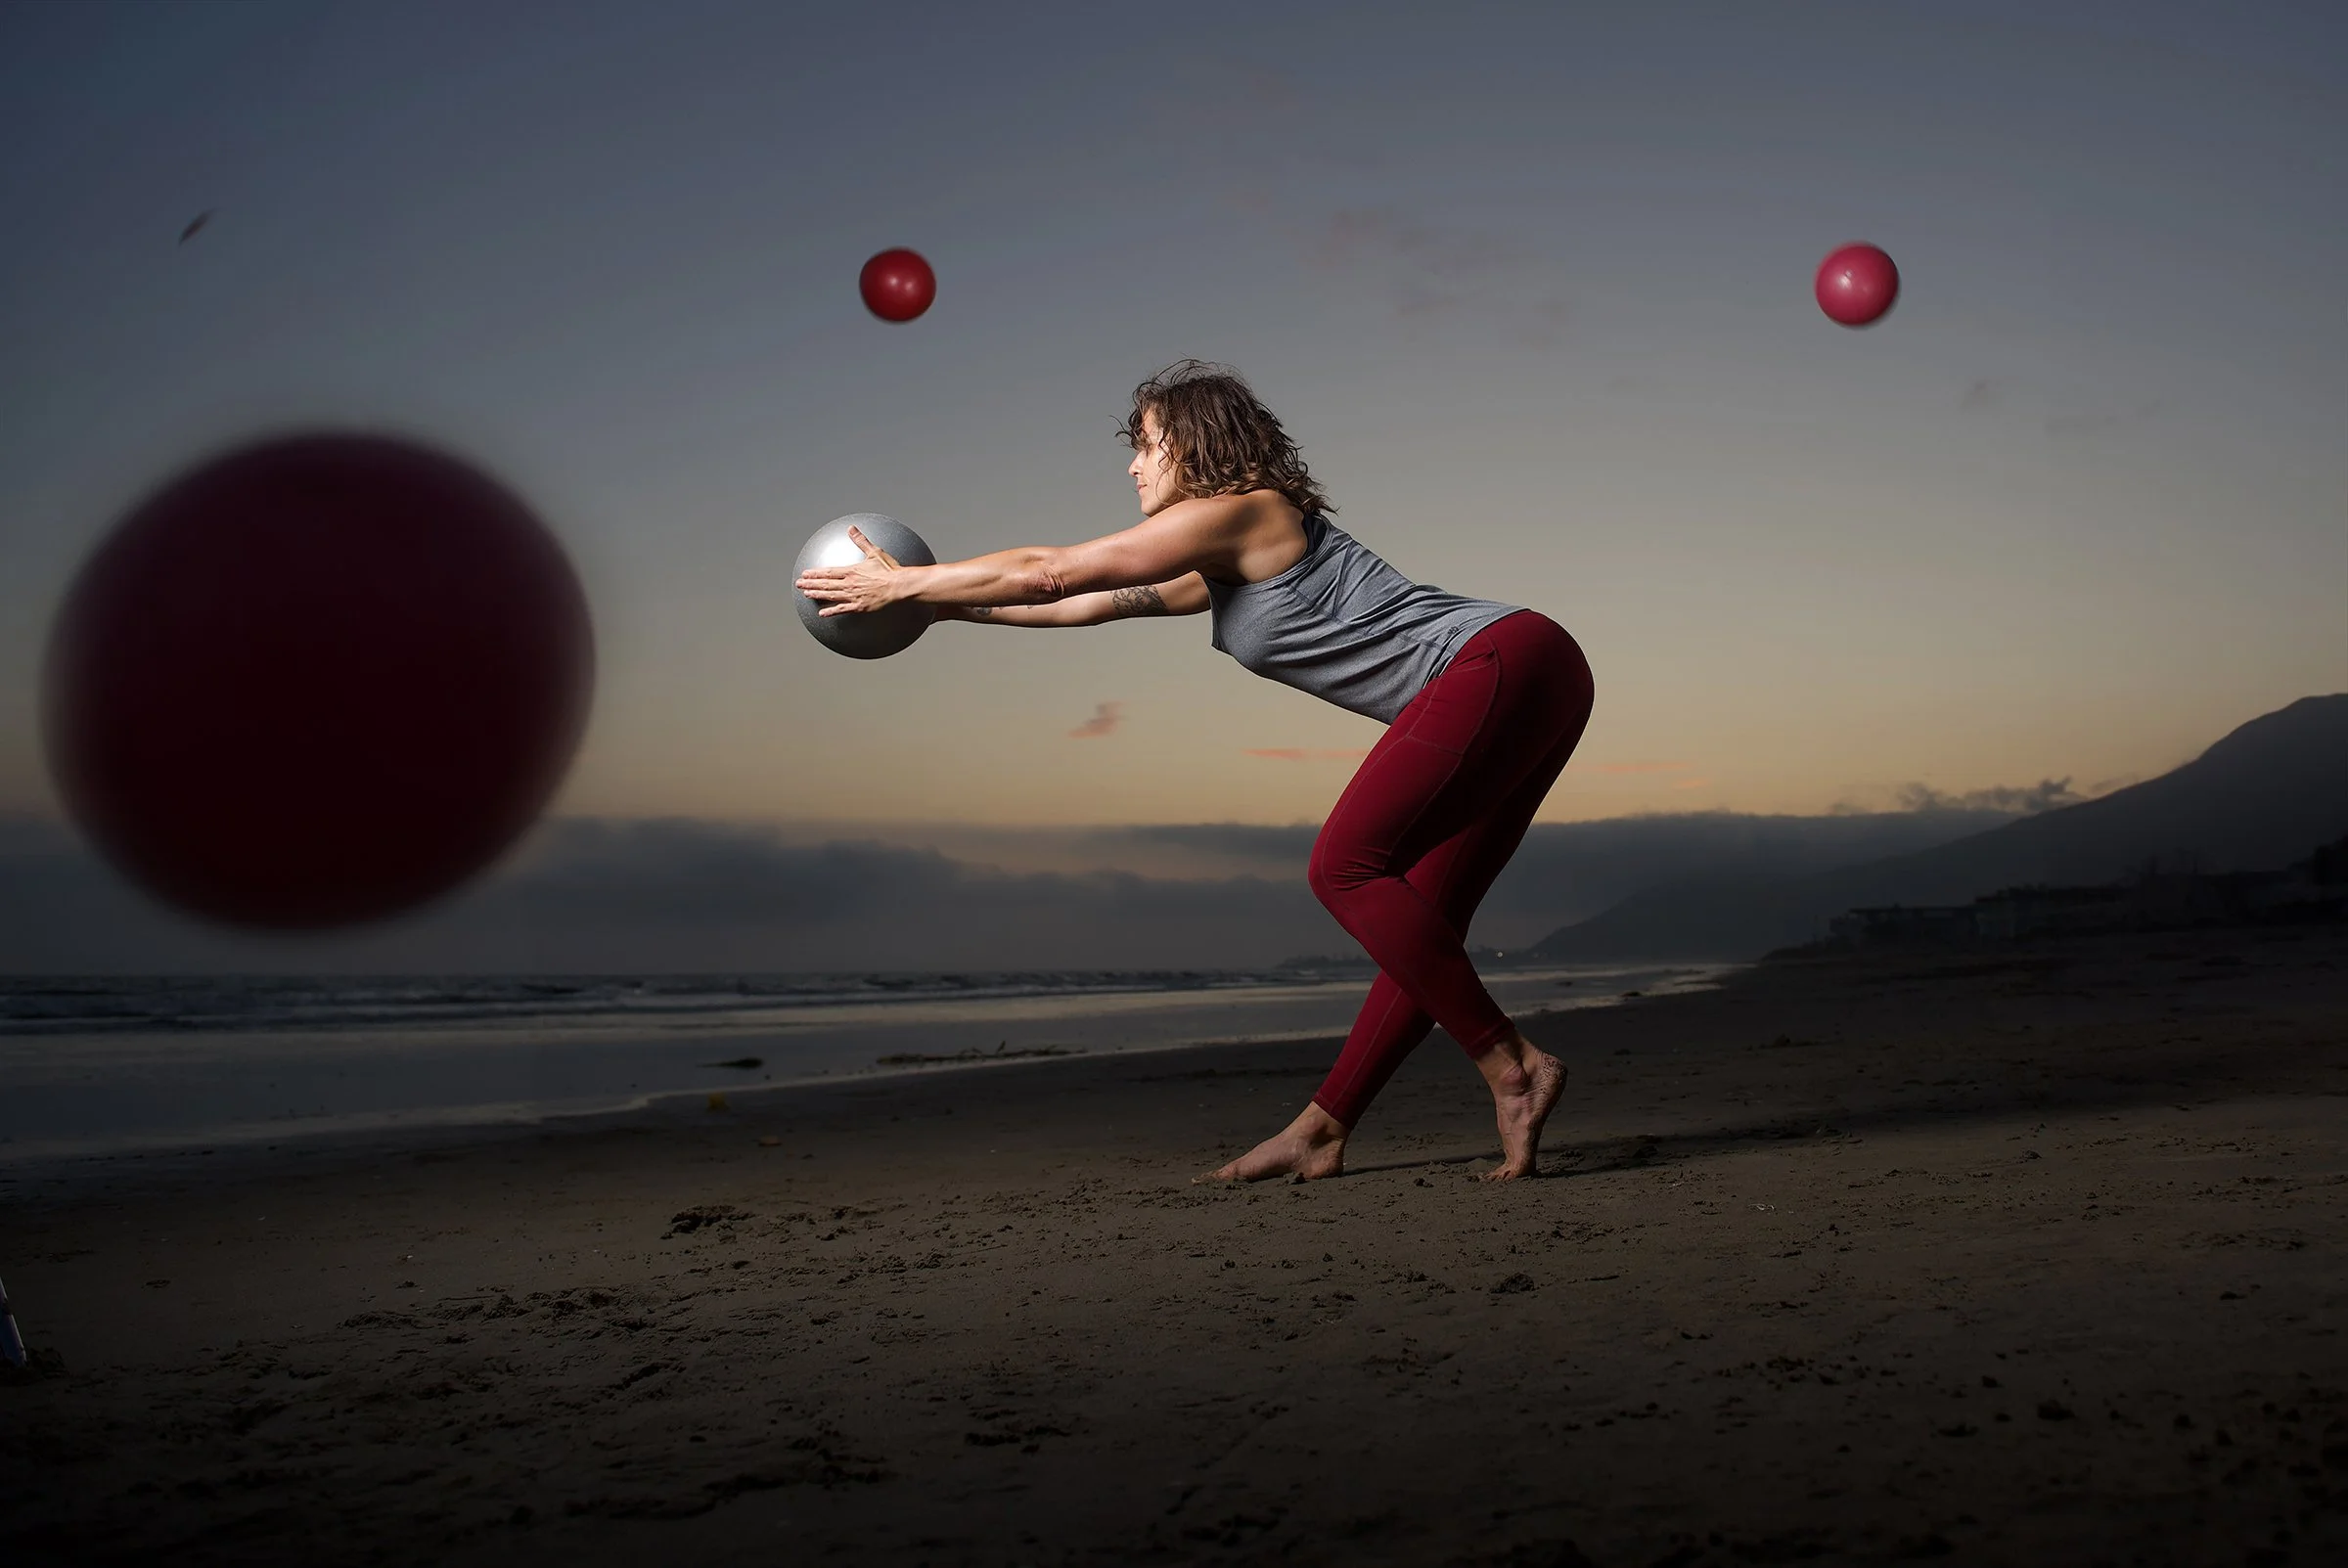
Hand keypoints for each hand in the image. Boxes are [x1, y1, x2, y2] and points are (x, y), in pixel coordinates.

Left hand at [794, 526, 910, 616]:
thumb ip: (860, 541)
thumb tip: (852, 528)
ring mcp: (853, 596)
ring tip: (806, 594)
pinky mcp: (859, 607)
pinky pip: (842, 609)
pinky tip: (822, 613)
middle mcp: (849, 584)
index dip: (815, 573)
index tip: (805, 574)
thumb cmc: (889, 570)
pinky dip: (831, 611)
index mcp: (851, 571)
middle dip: (810, 584)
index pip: (828, 572)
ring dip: (817, 595)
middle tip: (799, 584)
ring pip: (830, 595)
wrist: (899, 586)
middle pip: (825, 584)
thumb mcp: (874, 552)